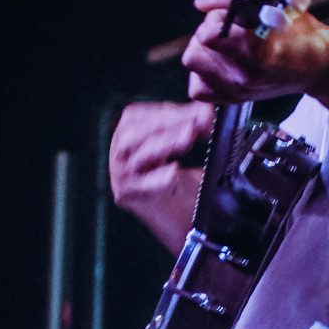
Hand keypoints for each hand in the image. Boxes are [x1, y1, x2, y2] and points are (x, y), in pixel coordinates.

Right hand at [108, 100, 214, 250]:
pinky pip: (140, 186)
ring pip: (136, 156)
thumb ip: (195, 125)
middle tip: (193, 124)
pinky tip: (173, 172)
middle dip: (166, 125)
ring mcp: (121, 174)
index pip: (141, 115)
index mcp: (129, 132)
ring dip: (164, 144)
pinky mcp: (127, 196)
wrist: (178, 218)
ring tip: (188, 138)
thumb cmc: (180, 178)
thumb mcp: (186, 146)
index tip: (198, 111)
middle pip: (134, 133)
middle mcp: (120, 152)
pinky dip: (156, 178)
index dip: (170, 112)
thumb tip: (208, 109)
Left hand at [182, 0, 326, 104]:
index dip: (217, 16)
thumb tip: (202, 3)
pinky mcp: (233, 99)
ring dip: (203, 49)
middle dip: (207, 30)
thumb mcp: (274, 4)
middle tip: (227, 27)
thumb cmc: (301, 33)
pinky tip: (219, 63)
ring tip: (224, 43)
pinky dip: (202, 74)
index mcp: (258, 53)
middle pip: (196, 48)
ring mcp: (238, 91)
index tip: (232, 13)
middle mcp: (244, 77)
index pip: (210, 33)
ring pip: (194, 63)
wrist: (318, 66)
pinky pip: (198, 88)